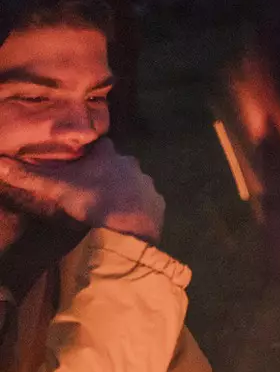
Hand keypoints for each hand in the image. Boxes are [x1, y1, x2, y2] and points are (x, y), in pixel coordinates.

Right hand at [0, 142, 162, 239]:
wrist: (130, 227)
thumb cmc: (93, 200)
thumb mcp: (57, 187)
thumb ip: (29, 176)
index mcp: (108, 155)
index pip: (99, 144)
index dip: (89, 151)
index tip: (80, 159)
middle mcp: (132, 163)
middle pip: (117, 162)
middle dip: (106, 170)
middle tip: (90, 184)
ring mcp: (148, 182)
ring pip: (133, 181)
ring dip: (122, 188)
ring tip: (108, 202)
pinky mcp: (158, 202)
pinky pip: (146, 200)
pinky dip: (137, 205)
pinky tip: (127, 216)